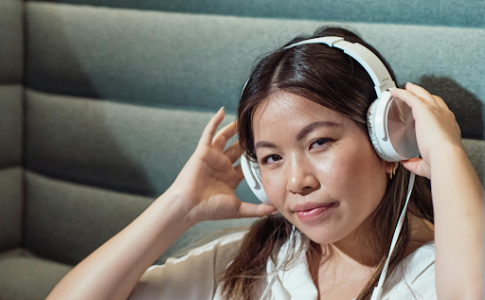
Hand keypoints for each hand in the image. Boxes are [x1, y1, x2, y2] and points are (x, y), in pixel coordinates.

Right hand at [166, 107, 275, 222]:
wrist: (188, 207)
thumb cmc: (210, 209)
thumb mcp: (238, 209)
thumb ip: (257, 209)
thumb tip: (275, 210)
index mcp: (230, 178)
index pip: (246, 165)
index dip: (256, 158)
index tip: (270, 149)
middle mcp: (222, 166)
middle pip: (238, 149)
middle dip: (248, 141)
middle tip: (260, 130)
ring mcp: (212, 157)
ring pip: (225, 138)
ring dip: (233, 128)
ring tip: (244, 118)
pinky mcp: (203, 151)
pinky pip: (209, 133)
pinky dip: (214, 122)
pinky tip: (222, 111)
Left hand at [390, 83, 462, 178]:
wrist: (446, 156)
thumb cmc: (441, 162)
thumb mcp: (427, 163)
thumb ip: (415, 163)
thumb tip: (407, 163)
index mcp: (448, 128)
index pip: (441, 114)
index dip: (433, 110)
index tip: (426, 109)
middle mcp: (444, 116)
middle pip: (434, 99)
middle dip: (424, 94)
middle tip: (414, 91)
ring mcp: (435, 111)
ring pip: (423, 95)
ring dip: (413, 90)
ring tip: (406, 87)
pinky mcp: (424, 109)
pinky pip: (411, 96)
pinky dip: (401, 93)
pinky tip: (393, 92)